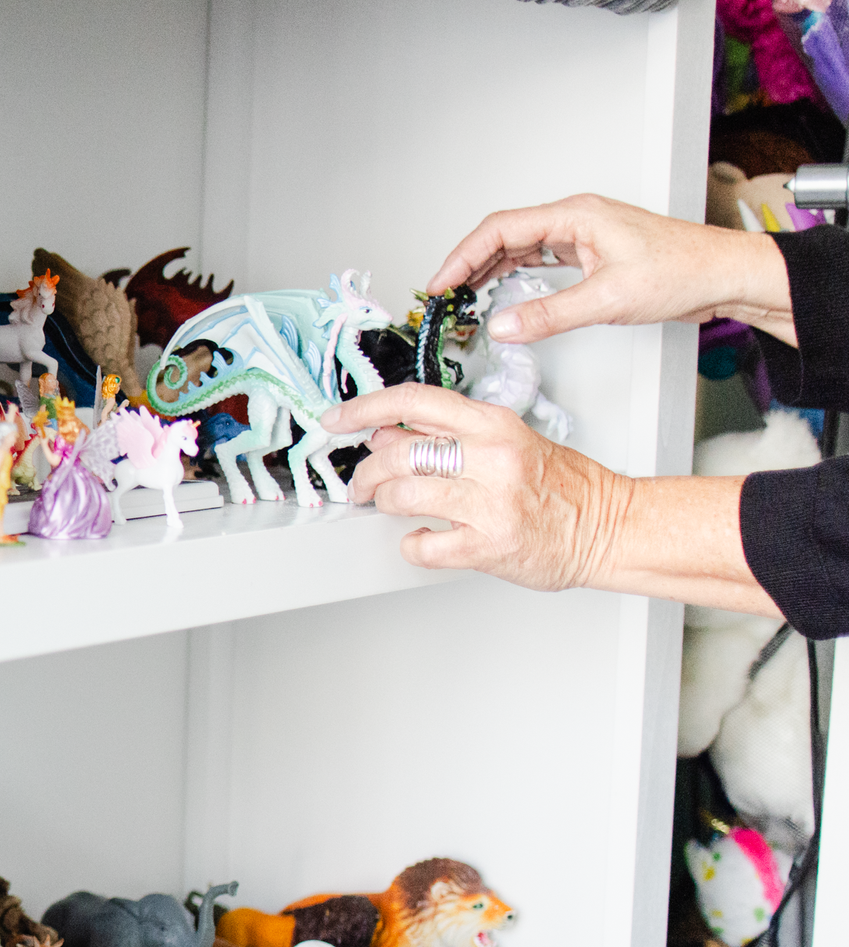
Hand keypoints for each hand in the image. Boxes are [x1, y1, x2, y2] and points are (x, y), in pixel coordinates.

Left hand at [326, 384, 631, 590]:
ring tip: (392, 508)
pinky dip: (412, 545)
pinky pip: (424, 546)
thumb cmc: (562, 486)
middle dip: (366, 473)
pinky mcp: (489, 544)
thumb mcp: (506, 441)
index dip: (363, 408)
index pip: (413, 401)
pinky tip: (422, 540)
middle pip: (396, 454)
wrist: (611, 526)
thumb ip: (448, 435)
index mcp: (492, 424)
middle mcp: (490, 456)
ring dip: (385, 504)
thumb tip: (387, 433)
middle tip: (362, 485)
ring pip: (402, 496)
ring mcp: (490, 502)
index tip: (335, 420)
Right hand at [425, 193, 791, 342]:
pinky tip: (502, 291)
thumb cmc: (684, 271)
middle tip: (442, 295)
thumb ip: (549, 314)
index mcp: (576, 216)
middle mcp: (576, 220)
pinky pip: (540, 258)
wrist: (726, 275)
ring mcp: (584, 235)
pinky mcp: (592, 253)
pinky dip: (513, 274)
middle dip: (468, 263)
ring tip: (462, 296)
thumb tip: (503, 326)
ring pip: (520, 246)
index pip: (501, 229)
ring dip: (489, 269)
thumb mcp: (609, 299)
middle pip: (504, 234)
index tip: (440, 284)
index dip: (463, 256)